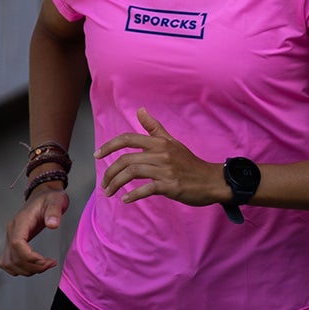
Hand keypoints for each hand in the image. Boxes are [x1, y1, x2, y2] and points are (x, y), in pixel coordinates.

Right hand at [0, 184, 70, 275]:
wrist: (42, 195)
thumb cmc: (48, 199)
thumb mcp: (56, 201)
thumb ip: (54, 212)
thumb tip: (52, 224)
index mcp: (20, 222)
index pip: (17, 243)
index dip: (29, 256)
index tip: (43, 260)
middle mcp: (12, 231)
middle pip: (13, 258)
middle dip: (32, 266)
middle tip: (49, 264)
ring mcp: (10, 238)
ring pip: (9, 263)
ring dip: (26, 270)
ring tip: (43, 266)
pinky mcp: (13, 243)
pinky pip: (8, 262)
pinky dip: (19, 269)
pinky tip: (33, 266)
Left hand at [96, 111, 222, 205]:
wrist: (211, 180)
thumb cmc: (189, 162)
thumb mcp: (172, 142)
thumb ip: (154, 127)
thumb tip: (140, 110)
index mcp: (159, 142)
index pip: (127, 139)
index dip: (109, 146)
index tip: (97, 155)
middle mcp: (161, 153)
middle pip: (126, 159)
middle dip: (110, 173)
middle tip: (104, 184)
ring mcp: (165, 170)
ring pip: (132, 173)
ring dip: (116, 184)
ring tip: (109, 193)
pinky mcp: (170, 185)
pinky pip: (146, 189)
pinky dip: (133, 195)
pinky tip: (126, 199)